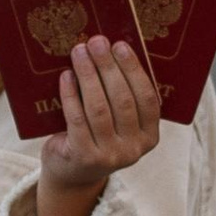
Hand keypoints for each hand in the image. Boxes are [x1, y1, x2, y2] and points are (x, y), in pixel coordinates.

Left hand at [34, 37, 161, 215]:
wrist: (71, 173)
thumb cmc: (96, 135)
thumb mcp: (116, 122)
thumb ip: (121, 96)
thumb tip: (109, 50)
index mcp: (150, 137)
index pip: (148, 99)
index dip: (133, 70)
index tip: (120, 45)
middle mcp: (134, 149)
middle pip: (122, 100)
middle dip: (108, 67)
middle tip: (96, 42)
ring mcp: (110, 156)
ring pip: (99, 108)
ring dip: (88, 75)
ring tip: (79, 52)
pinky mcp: (84, 157)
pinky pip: (76, 119)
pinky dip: (70, 94)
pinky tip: (66, 76)